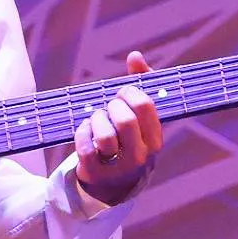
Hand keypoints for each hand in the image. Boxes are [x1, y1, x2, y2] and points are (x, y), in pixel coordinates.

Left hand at [73, 51, 162, 206]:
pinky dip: (82, 132)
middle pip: (125, 120)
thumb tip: (135, 56)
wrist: (113, 182)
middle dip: (112, 106)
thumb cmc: (128, 140)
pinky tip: (86, 131)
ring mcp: (118, 167)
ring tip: (97, 119)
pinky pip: (84, 146)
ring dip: (96, 120)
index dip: (130, 92)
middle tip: (108, 106)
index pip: (146, 106)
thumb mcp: (140, 117)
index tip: (122, 92)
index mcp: (155, 139)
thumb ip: (140, 84)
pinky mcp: (95, 173)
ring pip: (104, 135)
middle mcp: (140, 155)